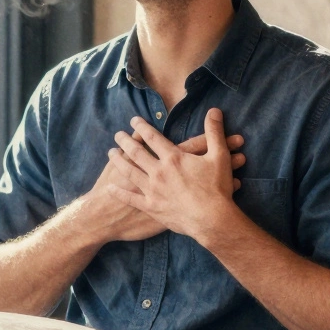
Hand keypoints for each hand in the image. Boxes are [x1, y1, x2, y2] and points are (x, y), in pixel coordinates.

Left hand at [106, 109, 240, 241]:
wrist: (212, 219)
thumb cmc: (217, 188)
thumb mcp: (220, 156)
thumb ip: (214, 132)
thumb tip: (214, 110)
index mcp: (173, 158)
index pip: (152, 137)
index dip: (142, 127)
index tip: (133, 121)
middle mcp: (158, 171)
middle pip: (136, 152)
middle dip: (125, 141)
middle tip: (117, 135)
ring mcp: (152, 190)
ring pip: (130, 171)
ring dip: (118, 161)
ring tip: (111, 152)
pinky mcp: (151, 207)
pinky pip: (130, 198)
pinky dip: (119, 192)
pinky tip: (110, 187)